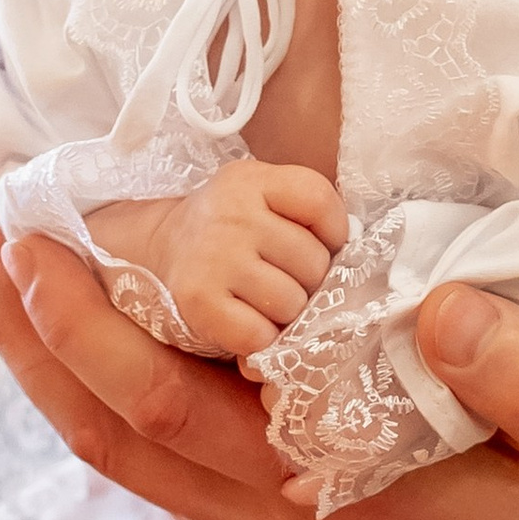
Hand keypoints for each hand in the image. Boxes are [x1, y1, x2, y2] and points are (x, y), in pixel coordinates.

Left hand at [0, 230, 518, 519]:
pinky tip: (116, 353)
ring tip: (13, 281)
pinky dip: (127, 420)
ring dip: (62, 378)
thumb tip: (441, 301)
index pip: (170, 410)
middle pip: (112, 441)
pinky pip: (182, 498)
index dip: (84, 328)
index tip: (31, 238)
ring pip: (133, 474)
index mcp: (342, 508)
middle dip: (31, 337)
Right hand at [90, 167, 349, 359]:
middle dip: (308, 281)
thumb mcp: (264, 200)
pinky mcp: (198, 301)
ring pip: (292, 303)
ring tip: (262, 301)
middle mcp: (231, 213)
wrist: (159, 253)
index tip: (319, 244)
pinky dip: (260, 340)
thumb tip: (359, 258)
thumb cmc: (230, 232)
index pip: (320, 201)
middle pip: (313, 262)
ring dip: (285, 313)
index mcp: (252, 179)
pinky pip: (260, 336)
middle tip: (281, 279)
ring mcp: (212, 257)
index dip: (334, 233)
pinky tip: (246, 324)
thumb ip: (308, 214)